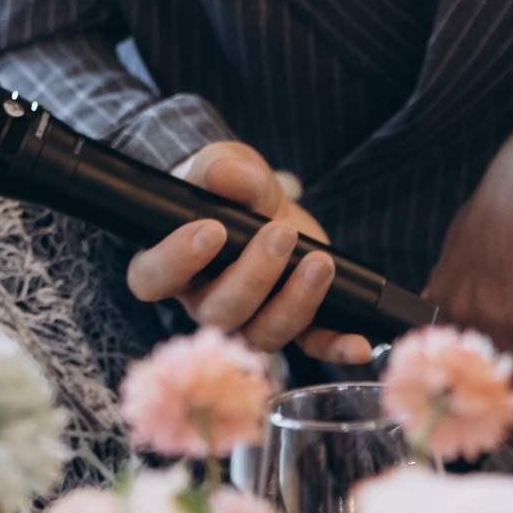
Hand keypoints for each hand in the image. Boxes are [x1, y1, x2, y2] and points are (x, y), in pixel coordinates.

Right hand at [125, 143, 371, 364]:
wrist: (261, 203)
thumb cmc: (228, 188)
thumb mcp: (225, 165)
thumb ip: (224, 169)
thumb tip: (225, 174)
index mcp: (170, 266)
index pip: (153, 278)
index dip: (177, 261)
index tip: (213, 230)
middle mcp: (202, 302)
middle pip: (217, 313)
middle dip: (252, 277)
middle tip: (280, 233)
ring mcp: (248, 319)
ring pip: (261, 334)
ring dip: (295, 303)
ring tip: (319, 263)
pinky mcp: (292, 323)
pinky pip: (310, 345)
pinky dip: (335, 347)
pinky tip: (359, 344)